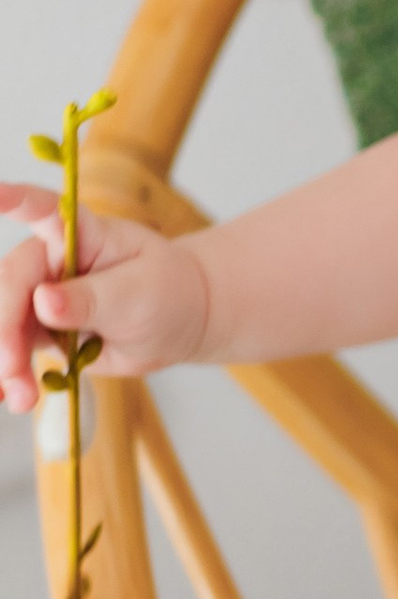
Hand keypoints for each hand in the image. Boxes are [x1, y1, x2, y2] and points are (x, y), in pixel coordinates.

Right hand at [0, 189, 210, 412]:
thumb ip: (93, 298)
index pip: (43, 210)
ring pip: (4, 322)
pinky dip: (11, 374)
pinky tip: (15, 396)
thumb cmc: (167, 293)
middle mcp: (51, 259)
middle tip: (10, 369)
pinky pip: (13, 348)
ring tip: (22, 398)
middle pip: (10, 285)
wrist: (179, 323)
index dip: (15, 200)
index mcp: (81, 234)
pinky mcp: (38, 327)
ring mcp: (39, 294)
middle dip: (4, 330)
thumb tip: (43, 302)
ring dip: (5, 360)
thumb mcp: (140, 295)